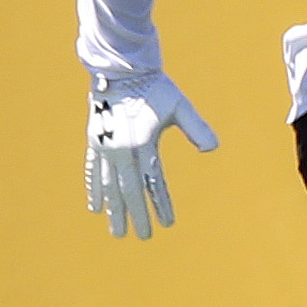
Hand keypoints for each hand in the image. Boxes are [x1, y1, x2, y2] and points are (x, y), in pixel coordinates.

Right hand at [85, 72, 218, 239]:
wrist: (120, 70)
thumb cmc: (153, 87)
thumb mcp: (178, 105)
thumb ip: (196, 126)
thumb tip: (213, 148)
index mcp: (142, 143)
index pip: (153, 182)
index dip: (160, 204)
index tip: (167, 224)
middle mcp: (121, 149)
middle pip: (129, 191)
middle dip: (136, 216)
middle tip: (143, 237)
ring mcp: (105, 147)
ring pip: (109, 186)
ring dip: (114, 210)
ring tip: (117, 232)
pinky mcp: (95, 142)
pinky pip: (93, 172)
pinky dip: (95, 190)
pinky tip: (96, 207)